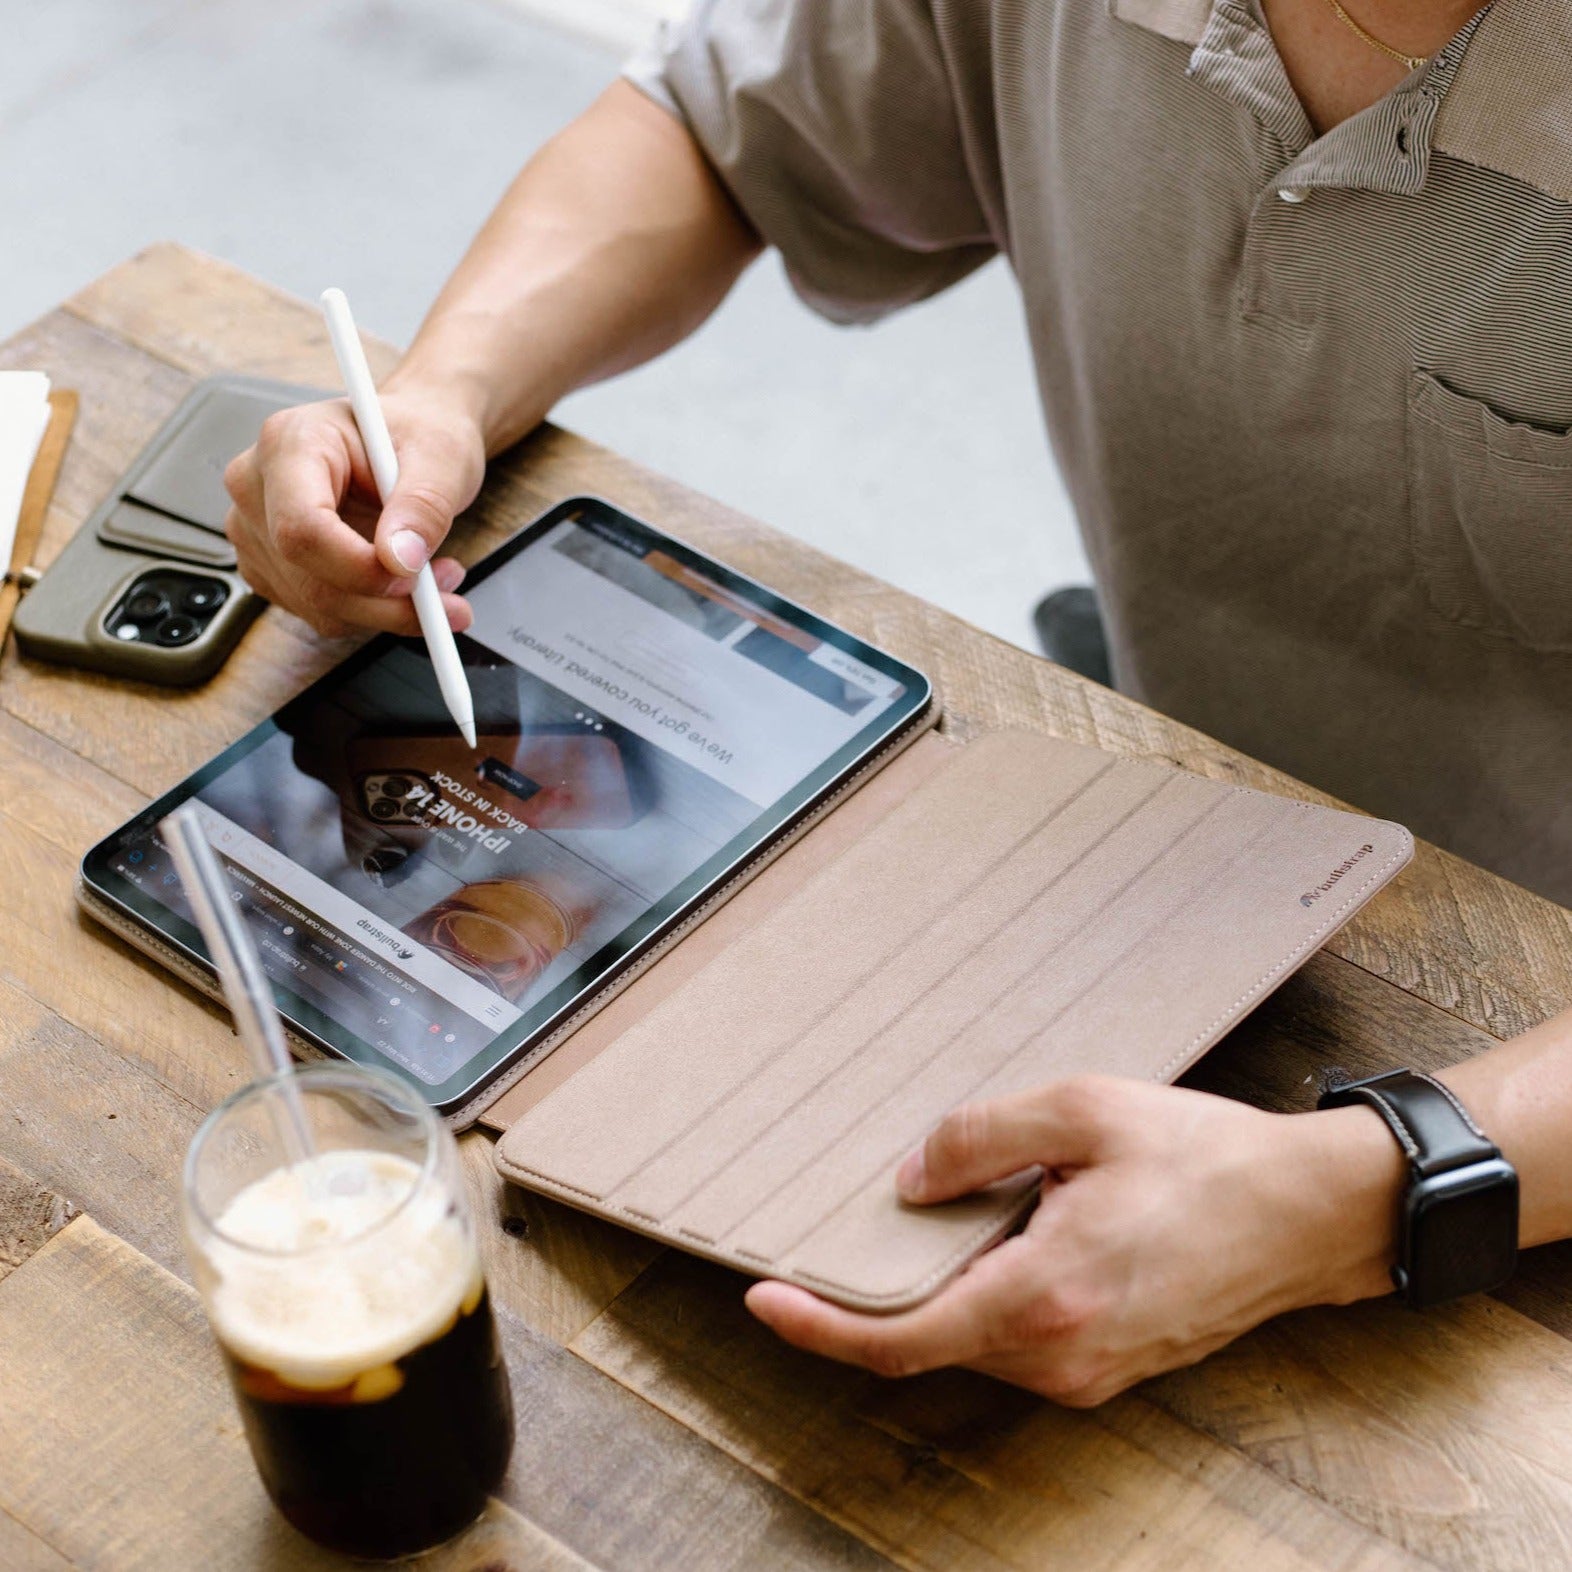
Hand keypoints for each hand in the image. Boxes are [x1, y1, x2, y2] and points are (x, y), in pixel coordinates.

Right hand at [224, 386, 485, 636]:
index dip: (360, 568)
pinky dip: (373, 612)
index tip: (416, 576)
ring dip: (388, 610)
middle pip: (310, 579)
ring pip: (319, 608)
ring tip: (435, 576)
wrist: (408, 439)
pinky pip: (322, 614)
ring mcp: (257, 531)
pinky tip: (401, 579)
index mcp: (290, 443)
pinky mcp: (272, 568)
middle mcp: (258, 487)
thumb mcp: (441, 457)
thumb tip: (402, 559)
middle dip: (388, 602)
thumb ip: (424, 505)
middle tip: (447, 597)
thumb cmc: (417, 435)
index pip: (302, 528)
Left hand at [746, 1076, 1403, 1404]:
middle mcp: (1060, 1354)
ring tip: (955, 1207)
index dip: (819, 1329)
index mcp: (1044, 1296)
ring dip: (942, 1283)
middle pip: (929, 1336)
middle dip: (880, 1288)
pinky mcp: (1107, 1366)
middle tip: (850, 1224)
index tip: (763, 1300)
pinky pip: (1015, 1337)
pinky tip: (1004, 1230)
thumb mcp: (1081, 1111)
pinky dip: (983, 1292)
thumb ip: (979, 1137)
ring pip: (972, 1336)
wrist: (1307, 1214)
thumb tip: (910, 1179)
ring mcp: (1086, 1371)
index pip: (900, 1339)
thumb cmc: (1205, 1159)